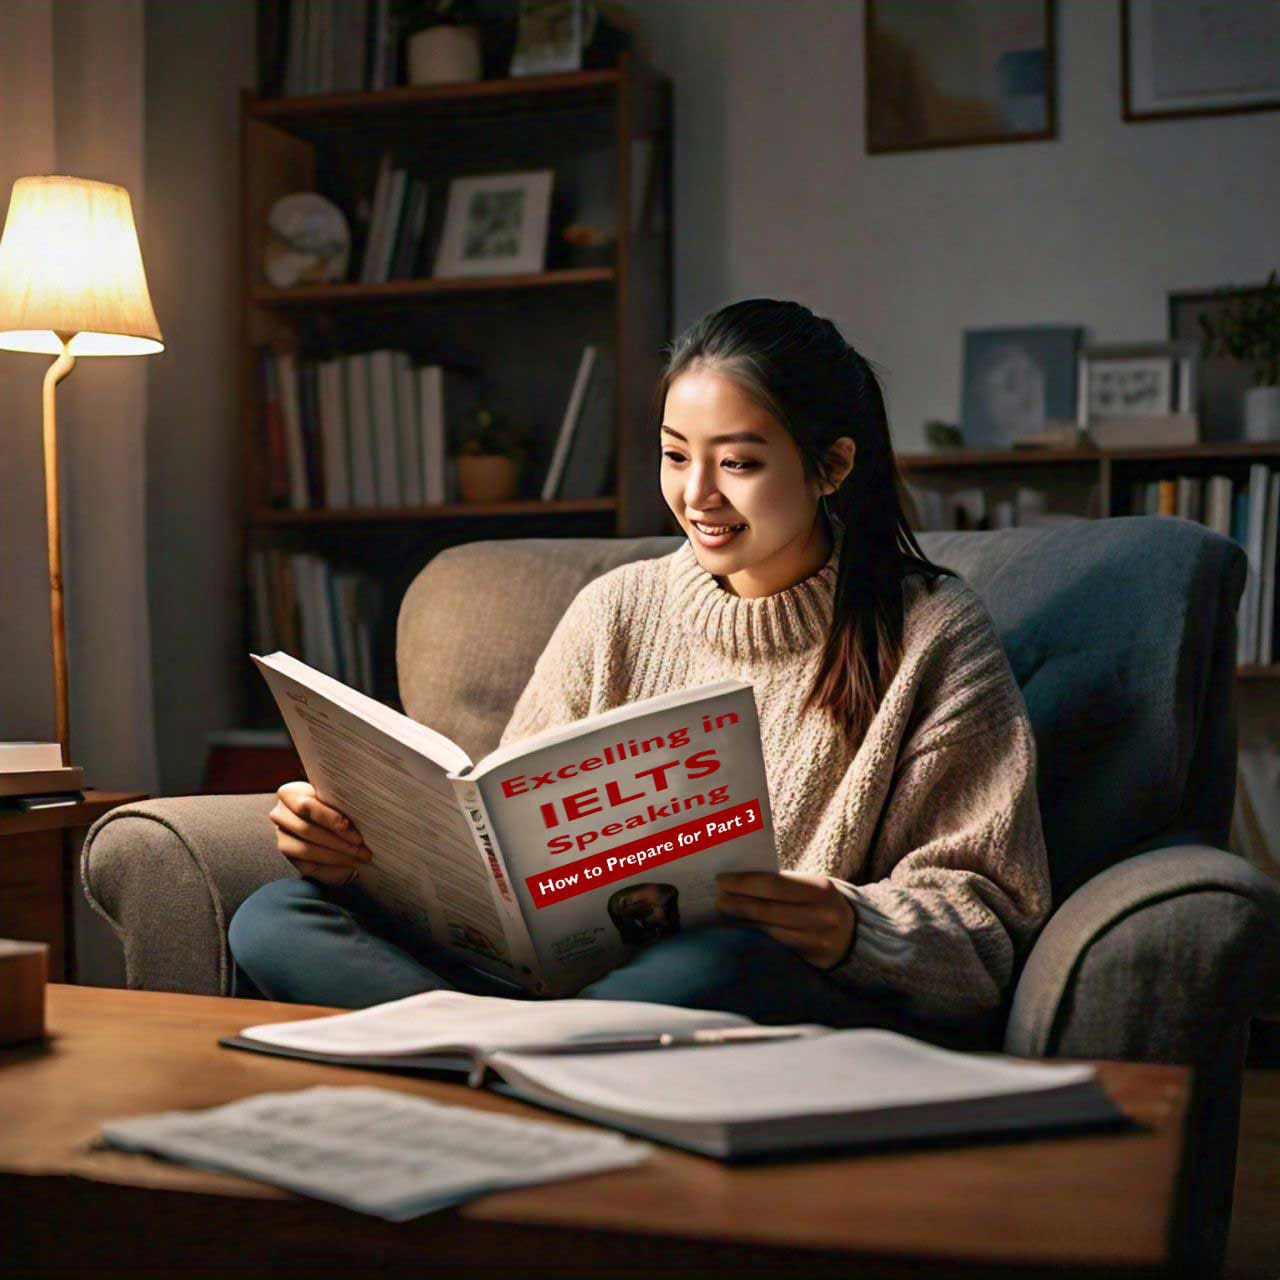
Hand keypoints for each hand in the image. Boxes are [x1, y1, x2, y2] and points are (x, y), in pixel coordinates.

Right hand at [270, 781, 370, 886]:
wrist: (322, 816)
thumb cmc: (333, 801)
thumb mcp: (333, 795)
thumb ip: (338, 801)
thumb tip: (357, 817)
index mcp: (289, 794)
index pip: (305, 806)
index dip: (328, 818)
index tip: (349, 826)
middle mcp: (280, 816)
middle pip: (307, 830)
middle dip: (338, 841)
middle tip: (362, 848)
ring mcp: (282, 839)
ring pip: (306, 851)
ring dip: (336, 857)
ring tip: (359, 858)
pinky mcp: (289, 859)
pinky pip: (308, 868)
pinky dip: (331, 870)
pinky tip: (350, 868)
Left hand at [715, 871, 855, 969]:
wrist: (853, 934)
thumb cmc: (819, 903)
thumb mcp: (809, 887)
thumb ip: (782, 884)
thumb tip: (738, 881)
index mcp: (820, 888)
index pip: (773, 884)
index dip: (744, 883)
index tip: (721, 879)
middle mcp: (821, 915)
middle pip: (768, 910)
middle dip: (738, 903)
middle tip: (717, 899)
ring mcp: (817, 940)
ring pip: (769, 932)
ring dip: (742, 922)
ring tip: (724, 913)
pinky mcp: (812, 960)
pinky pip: (776, 948)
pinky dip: (754, 938)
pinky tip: (740, 931)